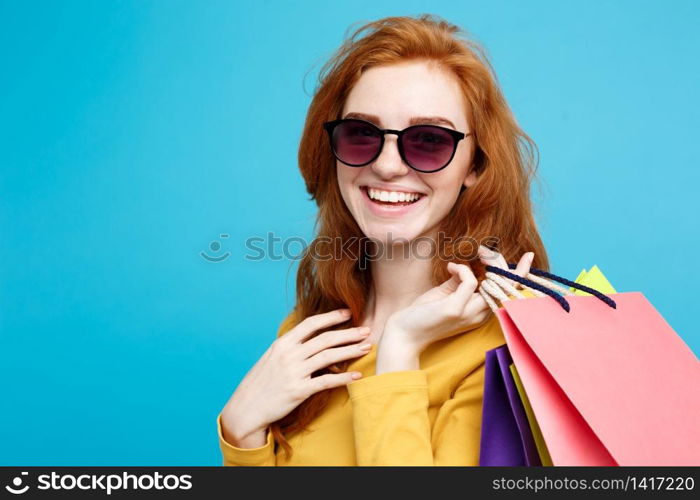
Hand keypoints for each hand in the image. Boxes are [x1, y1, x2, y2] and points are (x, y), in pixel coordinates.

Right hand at [220, 309, 371, 447]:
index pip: (311, 324)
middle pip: (325, 339)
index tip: (348, 312)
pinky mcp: (298, 391)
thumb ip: (290, 347)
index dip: (331, 317)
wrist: (245, 408)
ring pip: (329, 357)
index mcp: (283, 344)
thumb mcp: (271, 358)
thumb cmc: (260, 383)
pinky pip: (326, 381)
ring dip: (351, 351)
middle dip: (348, 333)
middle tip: (366, 330)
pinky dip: (344, 378)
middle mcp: (289, 355)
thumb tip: (309, 338)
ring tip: (366, 347)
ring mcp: (294, 372)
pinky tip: (357, 376)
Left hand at [381, 246, 534, 358]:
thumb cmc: (423, 314)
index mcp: (479, 313)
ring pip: (493, 283)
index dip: (520, 275)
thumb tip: (469, 267)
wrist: (403, 333)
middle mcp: (479, 315)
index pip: (507, 294)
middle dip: (501, 263)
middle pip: (506, 286)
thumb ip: (460, 281)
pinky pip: (470, 280)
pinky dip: (461, 269)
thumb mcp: (446, 294)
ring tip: (475, 252)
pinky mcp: (455, 309)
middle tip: (486, 250)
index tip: (528, 257)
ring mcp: (469, 313)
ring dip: (487, 262)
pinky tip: (450, 267)